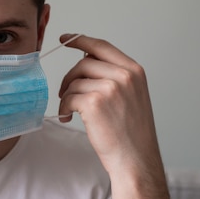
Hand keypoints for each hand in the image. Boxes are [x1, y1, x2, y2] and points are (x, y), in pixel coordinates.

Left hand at [57, 34, 160, 176]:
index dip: (81, 40)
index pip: (102, 47)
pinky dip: (64, 108)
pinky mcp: (94, 103)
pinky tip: (68, 117)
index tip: (66, 39)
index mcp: (134, 71)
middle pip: (84, 63)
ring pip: (74, 81)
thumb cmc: (131, 133)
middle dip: (70, 77)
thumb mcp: (132, 96)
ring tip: (70, 110)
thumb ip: (114, 76)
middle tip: (65, 92)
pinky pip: (68, 97)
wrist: (136, 160)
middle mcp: (124, 76)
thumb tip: (86, 62)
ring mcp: (109, 88)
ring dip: (67, 96)